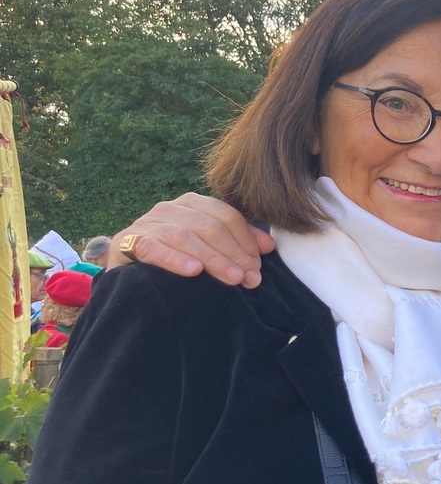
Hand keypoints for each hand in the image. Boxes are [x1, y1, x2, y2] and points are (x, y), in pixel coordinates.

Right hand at [109, 193, 273, 287]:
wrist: (130, 276)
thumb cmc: (176, 261)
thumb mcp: (209, 251)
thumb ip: (237, 244)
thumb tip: (268, 246)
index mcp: (192, 205)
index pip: (227, 217)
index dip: (246, 241)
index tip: (258, 266)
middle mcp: (169, 209)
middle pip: (209, 226)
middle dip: (234, 254)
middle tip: (250, 279)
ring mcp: (148, 223)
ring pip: (186, 237)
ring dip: (213, 259)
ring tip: (233, 278)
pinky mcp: (128, 242)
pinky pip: (154, 248)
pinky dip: (175, 259)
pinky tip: (194, 271)